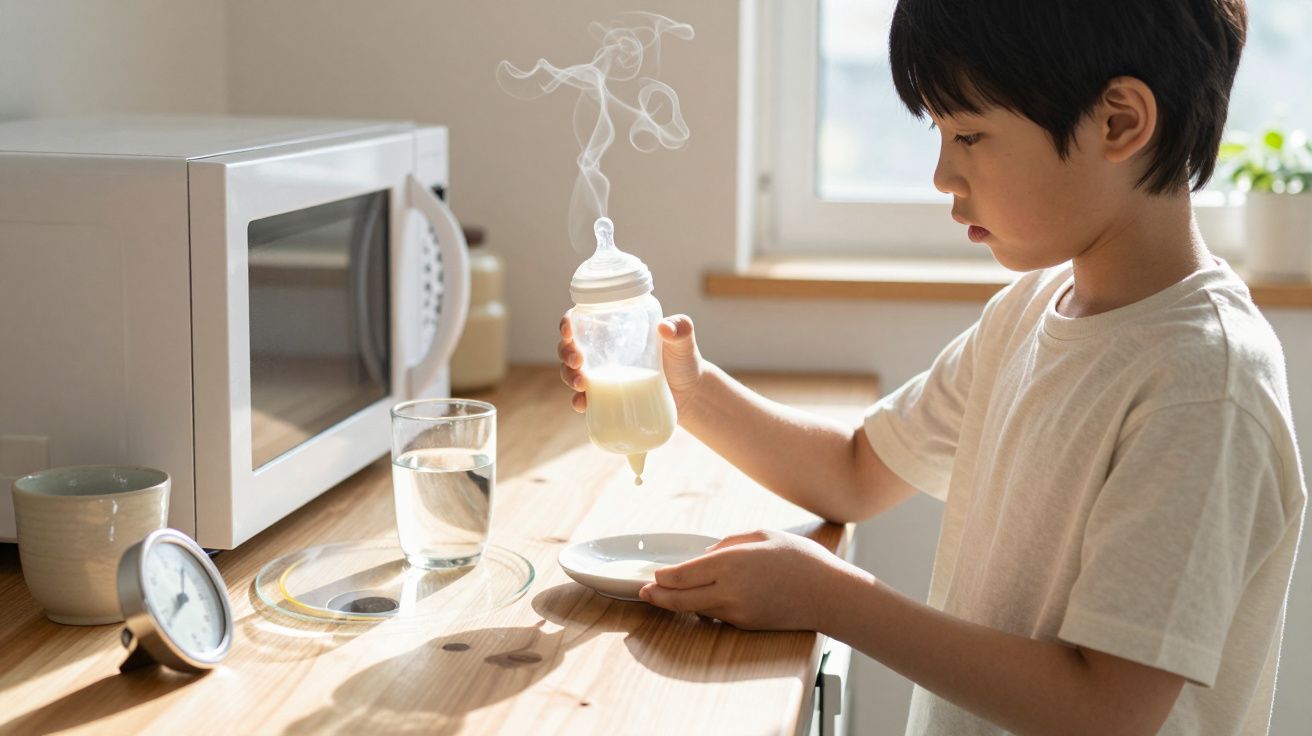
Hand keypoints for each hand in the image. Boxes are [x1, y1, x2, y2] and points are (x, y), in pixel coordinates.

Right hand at [557, 312, 706, 414]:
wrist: (690, 394)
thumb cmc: (684, 360)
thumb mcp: (683, 340)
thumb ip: (680, 329)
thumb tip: (665, 328)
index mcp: (615, 330)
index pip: (582, 321)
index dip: (568, 323)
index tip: (568, 330)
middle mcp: (603, 352)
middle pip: (570, 347)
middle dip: (565, 353)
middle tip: (578, 361)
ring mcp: (603, 376)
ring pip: (572, 372)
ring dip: (568, 376)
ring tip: (581, 383)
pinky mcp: (607, 398)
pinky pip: (585, 399)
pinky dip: (579, 401)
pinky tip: (582, 404)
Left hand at [637, 529, 841, 630]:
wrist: (830, 595)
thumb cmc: (800, 559)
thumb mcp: (762, 535)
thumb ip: (729, 544)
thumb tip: (707, 555)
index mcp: (729, 563)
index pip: (681, 575)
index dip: (662, 577)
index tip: (654, 574)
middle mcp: (728, 591)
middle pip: (679, 599)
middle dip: (658, 597)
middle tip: (645, 593)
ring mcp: (737, 613)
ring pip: (697, 610)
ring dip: (681, 603)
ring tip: (667, 595)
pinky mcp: (747, 626)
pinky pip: (718, 616)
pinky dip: (707, 607)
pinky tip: (705, 599)